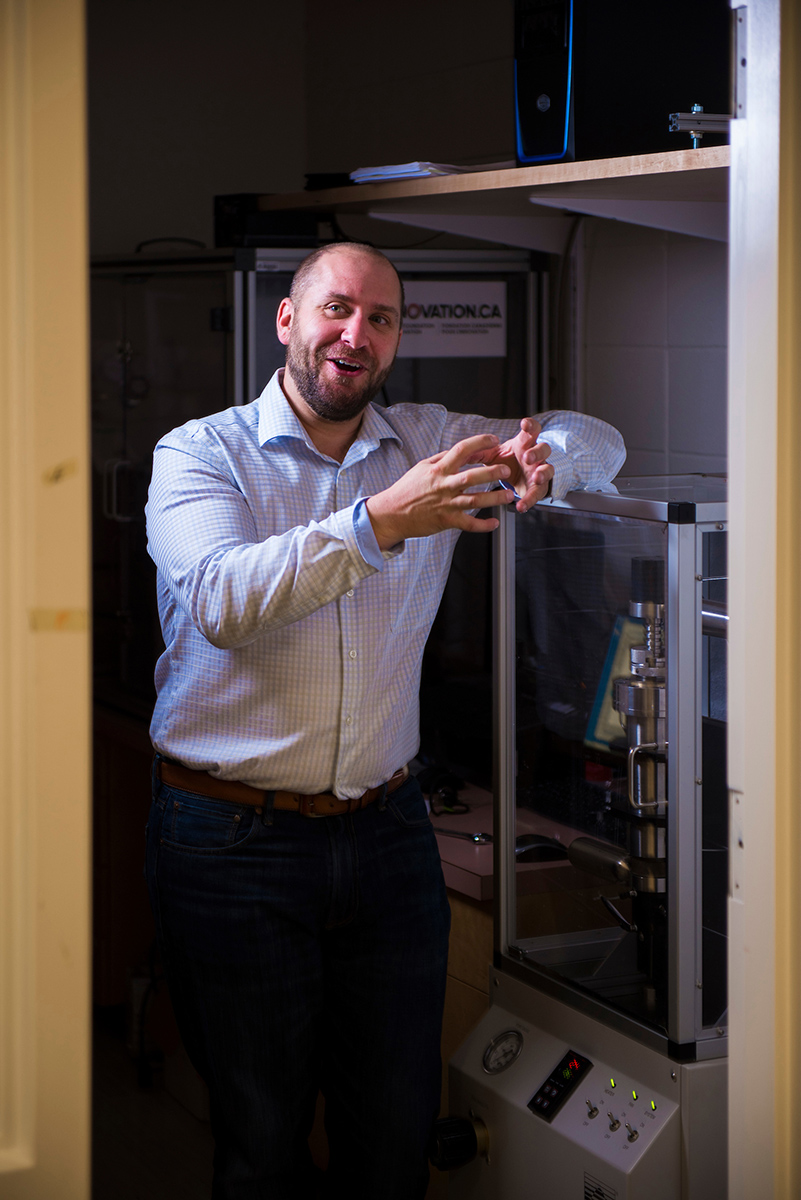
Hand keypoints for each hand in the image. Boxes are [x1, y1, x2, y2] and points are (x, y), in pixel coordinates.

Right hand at [365, 433, 516, 549]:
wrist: (392, 513)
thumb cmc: (406, 490)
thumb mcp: (421, 467)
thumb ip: (440, 458)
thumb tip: (458, 451)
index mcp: (438, 469)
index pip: (462, 450)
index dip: (480, 442)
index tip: (494, 440)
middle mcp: (444, 485)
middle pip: (473, 476)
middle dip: (493, 472)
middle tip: (506, 470)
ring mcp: (446, 504)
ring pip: (475, 500)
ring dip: (495, 498)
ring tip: (509, 495)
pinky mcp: (446, 521)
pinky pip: (468, 524)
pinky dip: (483, 525)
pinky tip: (494, 522)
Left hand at [480, 417, 553, 512]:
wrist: (517, 477)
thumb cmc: (508, 460)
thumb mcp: (494, 455)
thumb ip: (481, 453)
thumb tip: (463, 453)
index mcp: (525, 444)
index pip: (532, 430)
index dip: (531, 426)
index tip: (525, 424)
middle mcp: (536, 456)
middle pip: (544, 448)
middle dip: (537, 452)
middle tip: (527, 457)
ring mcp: (540, 471)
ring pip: (548, 469)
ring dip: (543, 473)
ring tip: (536, 477)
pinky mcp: (539, 488)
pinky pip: (538, 494)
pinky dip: (529, 500)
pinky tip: (521, 506)